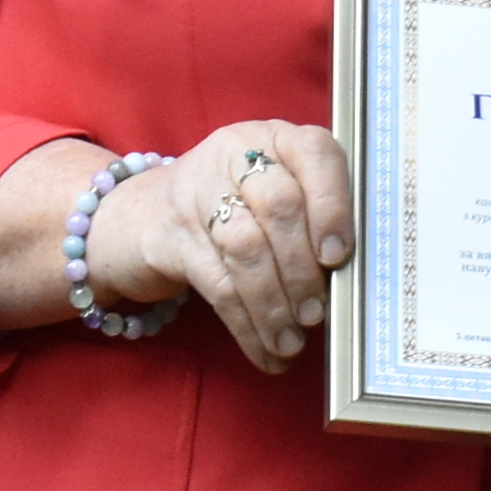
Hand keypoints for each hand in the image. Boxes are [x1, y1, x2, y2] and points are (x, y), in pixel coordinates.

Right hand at [90, 121, 354, 374]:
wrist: (139, 219)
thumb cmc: (231, 209)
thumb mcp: (271, 193)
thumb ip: (311, 217)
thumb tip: (351, 277)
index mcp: (275, 138)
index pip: (315, 154)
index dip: (332, 205)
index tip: (339, 255)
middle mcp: (235, 154)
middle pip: (280, 207)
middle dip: (303, 268)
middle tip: (316, 314)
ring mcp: (197, 191)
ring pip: (248, 249)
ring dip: (275, 304)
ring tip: (291, 342)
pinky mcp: (171, 236)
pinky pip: (218, 285)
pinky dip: (246, 325)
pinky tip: (264, 352)